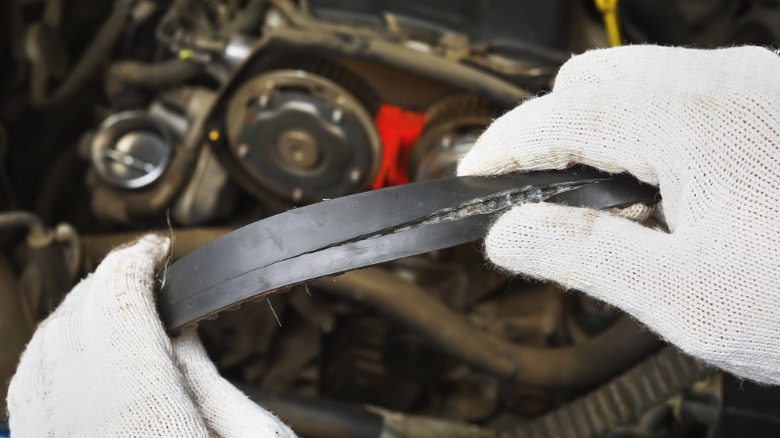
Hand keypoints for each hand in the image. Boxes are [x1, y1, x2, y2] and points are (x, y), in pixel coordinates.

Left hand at [6, 235, 294, 436]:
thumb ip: (204, 380)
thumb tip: (180, 331)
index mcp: (147, 425)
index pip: (118, 313)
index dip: (134, 267)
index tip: (155, 250)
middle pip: (71, 328)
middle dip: (103, 283)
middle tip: (139, 268)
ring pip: (35, 361)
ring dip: (71, 316)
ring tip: (110, 299)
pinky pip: (24, 402)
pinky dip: (44, 361)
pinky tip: (72, 350)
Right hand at [458, 45, 779, 383]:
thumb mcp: (684, 295)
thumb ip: (582, 255)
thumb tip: (509, 234)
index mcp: (693, 120)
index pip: (557, 116)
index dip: (503, 149)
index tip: (477, 179)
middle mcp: (724, 81)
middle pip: (589, 81)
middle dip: (547, 133)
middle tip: (537, 196)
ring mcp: (754, 82)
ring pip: (633, 79)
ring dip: (595, 130)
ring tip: (604, 202)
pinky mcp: (772, 98)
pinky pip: (679, 91)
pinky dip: (643, 128)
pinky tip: (661, 188)